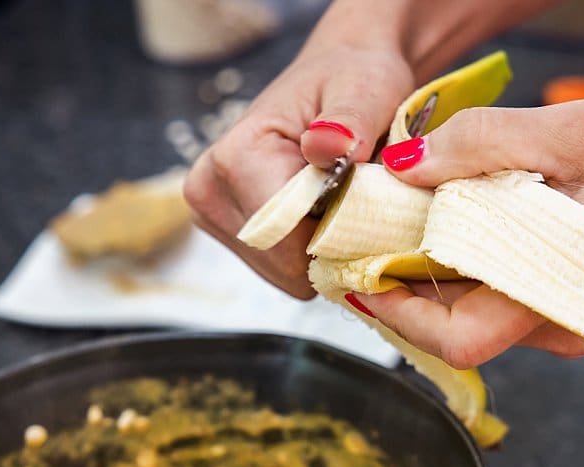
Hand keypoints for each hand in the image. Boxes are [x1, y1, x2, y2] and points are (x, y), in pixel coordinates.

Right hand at [184, 45, 414, 297]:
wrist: (337, 75)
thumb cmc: (352, 78)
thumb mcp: (365, 89)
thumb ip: (351, 121)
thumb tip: (329, 147)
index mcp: (235, 158)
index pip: (288, 243)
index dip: (341, 237)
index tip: (373, 204)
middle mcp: (209, 192)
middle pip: (286, 267)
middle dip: (334, 244)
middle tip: (360, 197)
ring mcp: (213, 217)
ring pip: (287, 274)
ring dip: (325, 248)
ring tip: (341, 199)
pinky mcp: (228, 233)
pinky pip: (285, 271)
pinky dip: (314, 251)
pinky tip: (325, 212)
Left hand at [351, 93, 583, 367]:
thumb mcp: (571, 131)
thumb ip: (483, 145)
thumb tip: (405, 164)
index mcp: (558, 292)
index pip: (457, 338)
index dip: (398, 314)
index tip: (358, 274)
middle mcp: (560, 327)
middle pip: (457, 329)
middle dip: (407, 290)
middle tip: (374, 238)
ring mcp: (568, 325)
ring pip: (479, 315)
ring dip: (439, 276)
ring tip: (417, 221)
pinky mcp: (573, 312)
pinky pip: (505, 303)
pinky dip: (474, 272)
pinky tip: (467, 226)